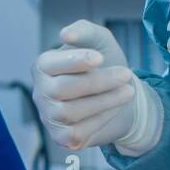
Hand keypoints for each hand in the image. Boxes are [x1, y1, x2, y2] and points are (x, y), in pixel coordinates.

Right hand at [32, 20, 161, 152]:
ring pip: (69, 112)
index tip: (99, 58)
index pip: (49, 65)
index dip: (74, 62)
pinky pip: (77, 132)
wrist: (121, 97)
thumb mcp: (100, 42)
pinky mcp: (62, 138)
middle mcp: (41, 92)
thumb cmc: (106, 66)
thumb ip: (85, 31)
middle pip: (60, 90)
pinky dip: (100, 120)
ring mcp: (49, 117)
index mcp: (43, 67)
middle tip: (126, 74)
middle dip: (97, 82)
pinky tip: (114, 109)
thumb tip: (65, 34)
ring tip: (128, 91)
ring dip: (104, 101)